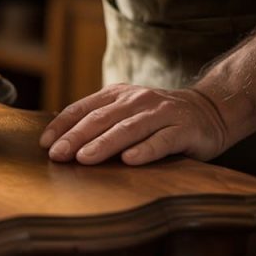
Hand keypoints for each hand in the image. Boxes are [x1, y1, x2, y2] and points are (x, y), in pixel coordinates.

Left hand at [39, 84, 230, 164]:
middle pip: (101, 119)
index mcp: (118, 95)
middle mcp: (138, 100)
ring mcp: (162, 113)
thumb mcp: (125, 113)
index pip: (83, 108)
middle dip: (76, 137)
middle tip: (58, 155)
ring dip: (104, 143)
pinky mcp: (185, 129)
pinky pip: (162, 141)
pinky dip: (145, 150)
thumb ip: (98, 122)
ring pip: (128, 129)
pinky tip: (130, 160)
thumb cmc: (157, 119)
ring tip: (84, 158)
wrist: (210, 110)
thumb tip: (57, 143)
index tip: (45, 144)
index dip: (62, 125)